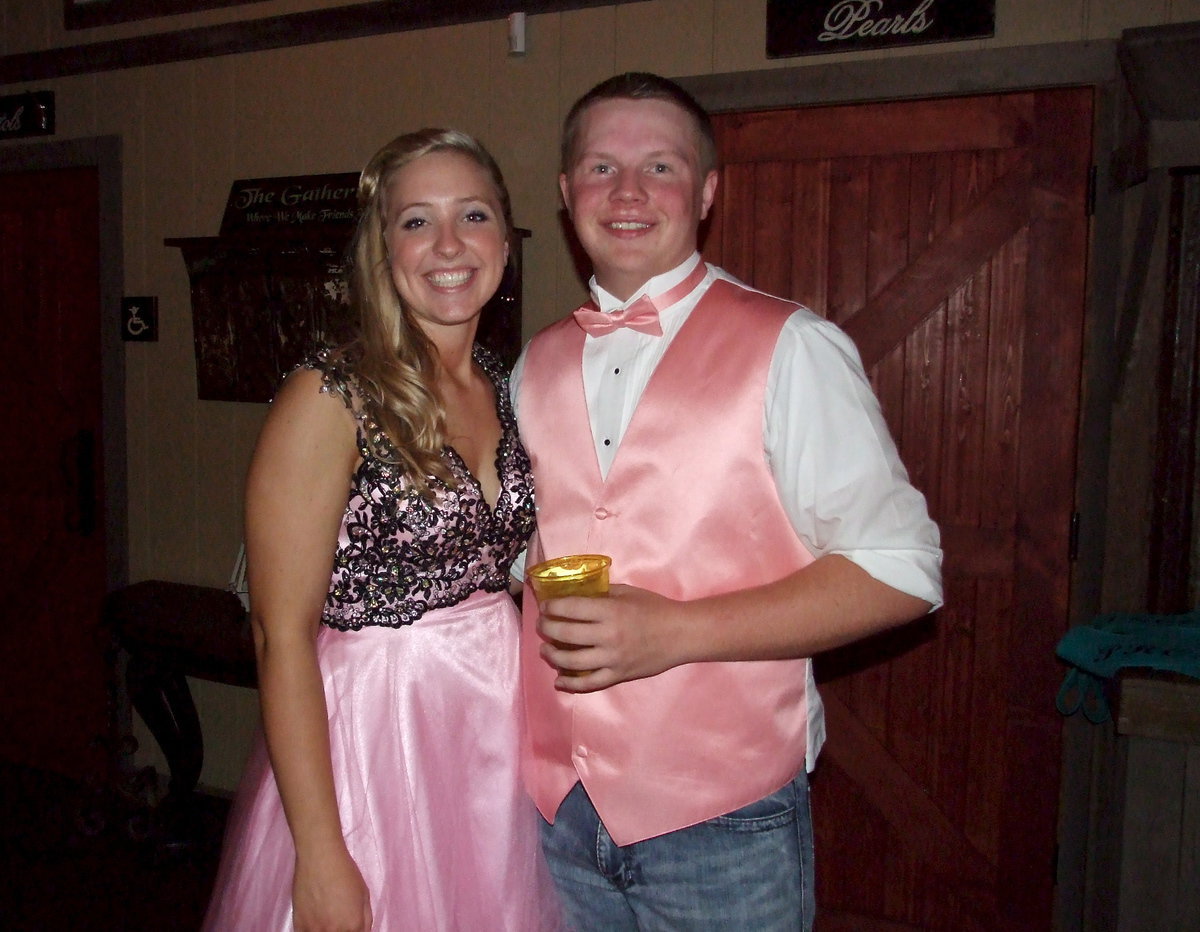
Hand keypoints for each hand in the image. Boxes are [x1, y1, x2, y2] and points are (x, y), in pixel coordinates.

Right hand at [292, 845, 371, 931]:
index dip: (353, 931)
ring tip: (326, 918)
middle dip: (341, 930)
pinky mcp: (299, 926)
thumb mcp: (364, 894)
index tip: (350, 926)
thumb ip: (365, 919)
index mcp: (354, 925)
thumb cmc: (344, 871)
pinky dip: (311, 930)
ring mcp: (315, 930)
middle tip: (338, 919)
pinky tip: (315, 922)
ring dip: (325, 930)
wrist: (320, 858)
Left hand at [537, 584, 689, 691]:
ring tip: (545, 650)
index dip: (552, 607)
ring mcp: (612, 658)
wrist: (681, 634)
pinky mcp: (618, 675)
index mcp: (611, 611)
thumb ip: (603, 594)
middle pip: (566, 633)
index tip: (546, 606)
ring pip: (572, 662)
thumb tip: (578, 596)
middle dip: (547, 628)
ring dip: (553, 656)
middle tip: (542, 625)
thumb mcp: (628, 592)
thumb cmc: (655, 608)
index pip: (571, 608)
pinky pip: (590, 684)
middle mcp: (608, 635)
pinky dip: (571, 685)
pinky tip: (559, 681)